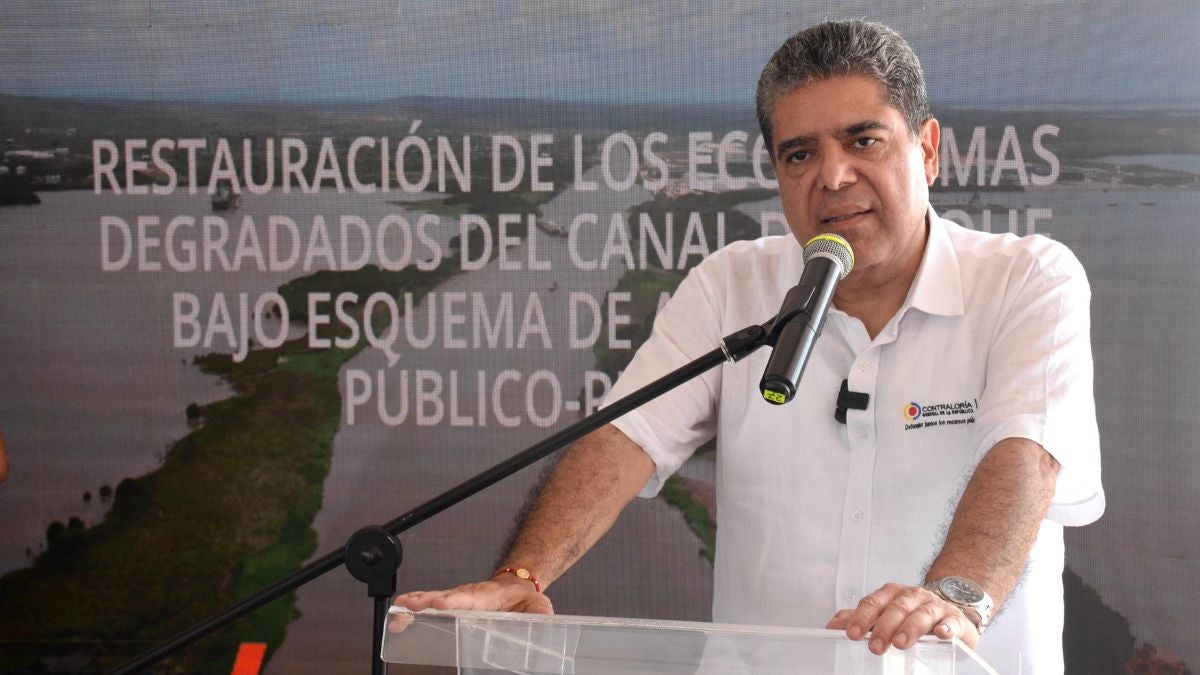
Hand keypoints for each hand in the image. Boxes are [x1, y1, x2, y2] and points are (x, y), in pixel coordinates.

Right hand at [389, 576, 553, 632]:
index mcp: (489, 596)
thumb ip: (539, 617)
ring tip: (398, 611)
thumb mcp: (539, 609)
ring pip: (434, 599)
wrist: (519, 587)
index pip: (470, 597)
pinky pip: (431, 606)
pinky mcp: (452, 604)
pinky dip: (414, 609)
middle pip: (445, 597)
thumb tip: (542, 623)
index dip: (455, 601)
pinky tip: (399, 616)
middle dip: (426, 601)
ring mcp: (459, 599)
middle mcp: (469, 595)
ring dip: (415, 604)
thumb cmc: (527, 602)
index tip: (441, 605)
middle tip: (408, 606)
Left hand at [826, 582, 979, 654]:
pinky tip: (942, 634)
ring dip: (910, 628)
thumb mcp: (884, 613)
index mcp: (891, 595)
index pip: (873, 603)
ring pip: (921, 613)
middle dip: (883, 627)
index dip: (861, 618)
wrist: (947, 609)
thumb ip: (861, 618)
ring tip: (900, 643)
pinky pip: (951, 622)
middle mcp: (911, 596)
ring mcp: (934, 606)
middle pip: (896, 608)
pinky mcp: (954, 619)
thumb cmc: (910, 613)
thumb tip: (833, 626)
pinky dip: (947, 627)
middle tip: (875, 646)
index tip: (851, 633)